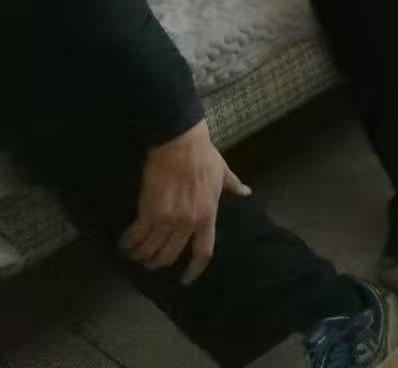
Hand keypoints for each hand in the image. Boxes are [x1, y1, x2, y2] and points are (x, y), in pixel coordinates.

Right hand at [119, 121, 250, 285]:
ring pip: (151, 249)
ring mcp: (167, 219)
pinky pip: (136, 235)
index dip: (194, 270)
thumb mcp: (223, 173)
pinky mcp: (148, 211)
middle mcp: (188, 223)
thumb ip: (234, 186)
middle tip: (151, 263)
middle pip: (170, 255)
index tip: (186, 280)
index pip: (203, 252)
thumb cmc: (204, 157)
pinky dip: (129, 242)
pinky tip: (125, 244)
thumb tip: (246, 192)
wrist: (180, 145)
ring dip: (141, 255)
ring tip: (135, 255)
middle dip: (158, 263)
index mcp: (208, 216)